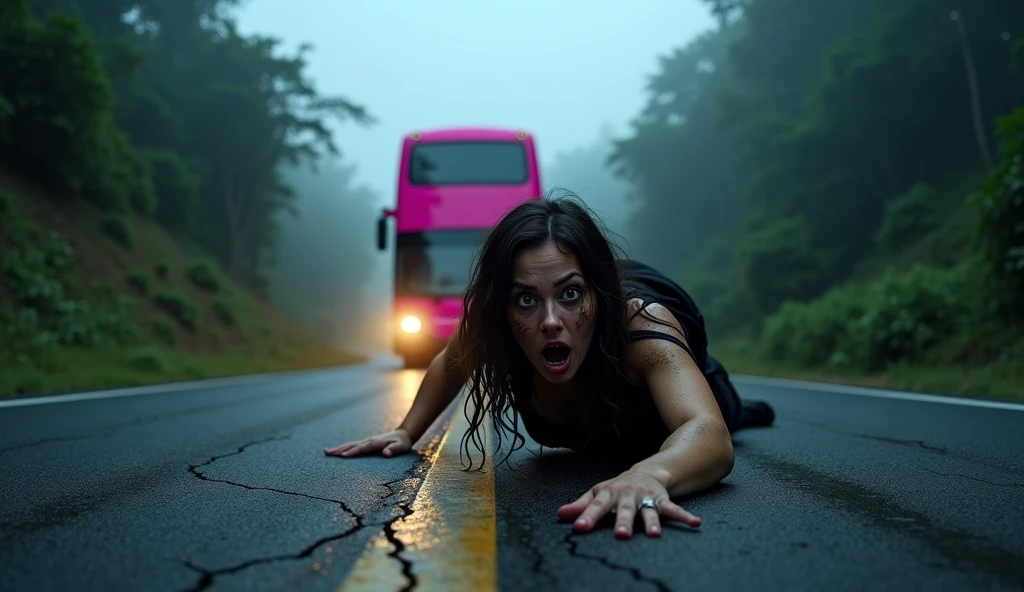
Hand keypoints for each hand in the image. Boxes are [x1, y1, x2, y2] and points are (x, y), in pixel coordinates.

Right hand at [323, 428, 411, 457]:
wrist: (402, 434)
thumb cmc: (402, 443)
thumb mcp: (402, 447)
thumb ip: (394, 450)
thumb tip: (385, 453)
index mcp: (375, 442)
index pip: (362, 448)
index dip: (353, 451)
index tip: (343, 455)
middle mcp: (368, 441)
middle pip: (352, 445)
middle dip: (340, 449)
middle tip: (327, 453)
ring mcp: (366, 441)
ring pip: (350, 444)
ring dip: (338, 448)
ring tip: (326, 452)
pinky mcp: (365, 443)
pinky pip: (352, 446)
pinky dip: (343, 448)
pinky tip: (335, 452)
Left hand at [556, 469, 700, 538]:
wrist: (645, 472)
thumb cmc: (617, 488)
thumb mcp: (597, 493)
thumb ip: (581, 505)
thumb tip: (560, 514)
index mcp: (609, 494)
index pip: (596, 505)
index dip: (587, 516)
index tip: (579, 528)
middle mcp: (628, 495)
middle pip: (625, 509)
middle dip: (623, 521)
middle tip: (621, 535)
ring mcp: (646, 497)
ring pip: (649, 510)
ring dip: (652, 521)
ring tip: (654, 534)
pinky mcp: (662, 500)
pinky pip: (674, 509)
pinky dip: (684, 516)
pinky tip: (694, 524)